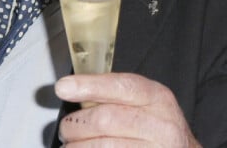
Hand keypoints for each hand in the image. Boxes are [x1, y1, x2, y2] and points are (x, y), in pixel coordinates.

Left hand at [55, 73, 201, 146]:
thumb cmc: (159, 130)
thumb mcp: (149, 105)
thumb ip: (120, 97)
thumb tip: (77, 89)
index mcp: (159, 99)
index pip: (123, 86)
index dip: (91, 85)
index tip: (65, 87)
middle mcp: (161, 125)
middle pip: (106, 118)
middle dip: (76, 124)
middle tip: (67, 127)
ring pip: (100, 146)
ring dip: (76, 146)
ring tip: (73, 145)